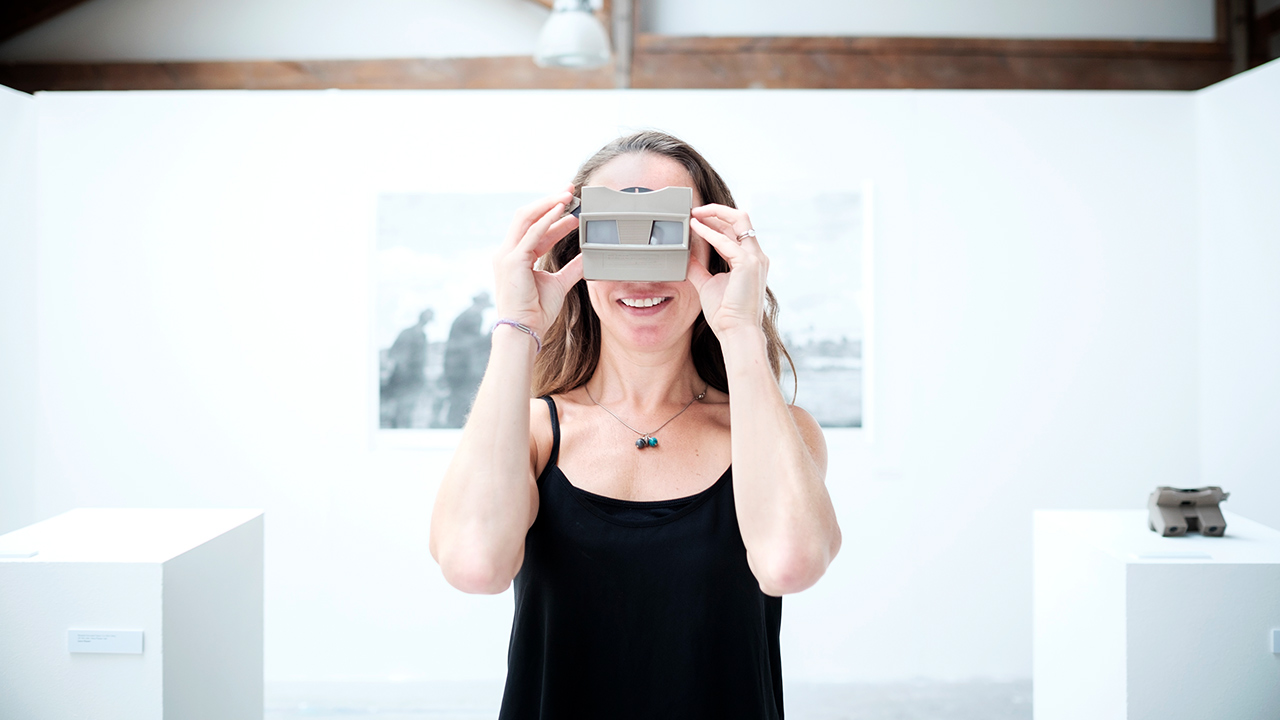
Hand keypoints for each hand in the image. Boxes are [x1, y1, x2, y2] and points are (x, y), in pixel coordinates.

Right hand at [491, 187, 583, 335]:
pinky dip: (546, 220)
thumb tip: (588, 257)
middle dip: (549, 202)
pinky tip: (561, 210)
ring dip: (548, 204)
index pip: (536, 230)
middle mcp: (508, 252)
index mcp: (517, 257)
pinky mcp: (512, 261)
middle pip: (527, 216)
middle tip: (570, 191)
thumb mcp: (559, 284)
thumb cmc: (536, 312)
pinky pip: (531, 234)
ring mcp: (507, 255)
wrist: (524, 330)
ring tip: (568, 195)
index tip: (574, 209)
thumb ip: (572, 269)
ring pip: (526, 218)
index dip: (555, 217)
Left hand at [687, 204, 768, 339]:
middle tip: (696, 210)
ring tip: (695, 214)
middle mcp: (756, 256)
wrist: (736, 331)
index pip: (735, 232)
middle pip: (741, 219)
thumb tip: (686, 255)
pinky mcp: (748, 264)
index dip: (716, 222)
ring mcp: (755, 258)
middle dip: (718, 211)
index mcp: (750, 261)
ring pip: (739, 221)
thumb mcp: (707, 284)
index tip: (697, 218)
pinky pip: (726, 241)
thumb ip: (698, 268)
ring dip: (715, 214)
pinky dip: (709, 233)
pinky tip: (695, 228)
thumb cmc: (725, 313)